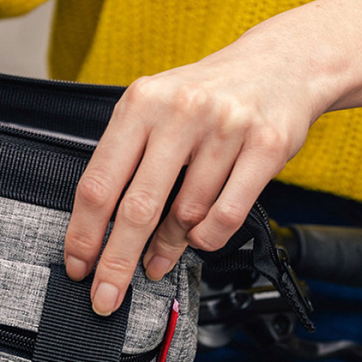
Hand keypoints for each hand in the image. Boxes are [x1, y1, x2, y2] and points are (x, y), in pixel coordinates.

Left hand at [63, 0, 361, 313]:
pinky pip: (226, 215)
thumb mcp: (157, 111)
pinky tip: (199, 238)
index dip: (84, 232)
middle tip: (106, 296)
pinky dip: (208, 238)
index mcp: (140, 103)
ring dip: (169, 247)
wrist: (282, 64)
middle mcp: (179, 112)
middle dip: (116, 262)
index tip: (78, 265)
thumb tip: (105, 234)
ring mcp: (224, 128)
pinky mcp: (264, 147)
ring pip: (185, 214)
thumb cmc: (208, 95)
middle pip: (137, 207)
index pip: (99, 181)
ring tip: (159, 257)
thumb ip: (130, 162)